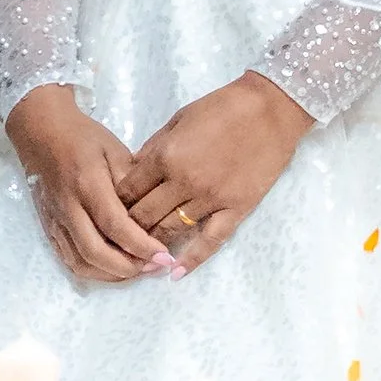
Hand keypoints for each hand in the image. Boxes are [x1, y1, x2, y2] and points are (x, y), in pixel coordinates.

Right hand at [5, 86, 178, 286]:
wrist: (41, 134)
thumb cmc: (83, 138)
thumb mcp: (115, 150)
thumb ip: (132, 184)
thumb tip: (151, 216)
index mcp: (87, 184)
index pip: (115, 225)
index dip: (141, 246)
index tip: (165, 256)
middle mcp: (68, 207)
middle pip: (96, 252)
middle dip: (129, 267)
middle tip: (156, 267)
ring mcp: (55, 221)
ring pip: (81, 263)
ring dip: (112, 275)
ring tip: (139, 270)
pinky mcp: (49, 228)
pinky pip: (70, 260)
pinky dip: (95, 271)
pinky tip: (115, 268)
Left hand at [114, 71, 312, 268]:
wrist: (270, 108)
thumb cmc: (222, 107)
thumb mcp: (178, 119)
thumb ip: (153, 147)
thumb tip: (132, 170)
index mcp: (165, 156)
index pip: (128, 191)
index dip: (115, 204)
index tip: (110, 212)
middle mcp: (183, 182)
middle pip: (144, 216)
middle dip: (128, 229)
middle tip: (120, 239)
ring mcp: (210, 199)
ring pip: (170, 231)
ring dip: (153, 245)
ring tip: (141, 256)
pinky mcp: (235, 209)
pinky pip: (210, 241)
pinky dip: (192, 260)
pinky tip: (175, 273)